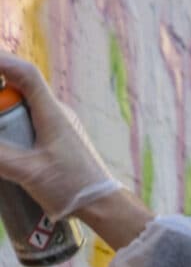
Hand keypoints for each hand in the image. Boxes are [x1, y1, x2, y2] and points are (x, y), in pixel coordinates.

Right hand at [0, 51, 123, 220]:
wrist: (103, 205)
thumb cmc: (73, 188)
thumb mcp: (29, 172)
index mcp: (53, 115)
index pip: (26, 74)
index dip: (1, 61)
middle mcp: (58, 114)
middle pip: (20, 87)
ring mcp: (60, 127)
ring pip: (24, 106)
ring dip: (6, 113)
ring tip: (5, 133)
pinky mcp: (59, 140)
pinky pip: (31, 121)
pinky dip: (13, 125)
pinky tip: (8, 143)